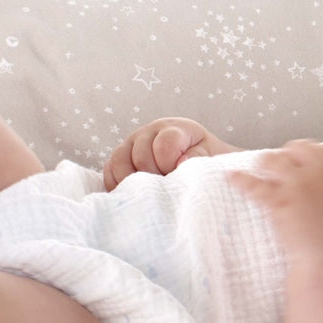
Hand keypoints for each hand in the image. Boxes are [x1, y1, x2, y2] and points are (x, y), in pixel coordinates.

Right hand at [104, 117, 238, 189]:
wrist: (200, 164)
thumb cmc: (207, 162)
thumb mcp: (212, 158)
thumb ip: (200, 158)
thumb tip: (181, 162)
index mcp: (175, 128)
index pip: (165, 144)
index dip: (171, 165)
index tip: (180, 176)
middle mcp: (150, 132)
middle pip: (140, 156)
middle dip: (154, 177)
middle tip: (167, 189)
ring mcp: (132, 143)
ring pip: (119, 162)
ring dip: (135, 183)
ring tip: (152, 194)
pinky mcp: (120, 158)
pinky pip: (109, 171)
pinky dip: (119, 185)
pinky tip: (136, 194)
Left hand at [228, 141, 322, 262]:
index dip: (318, 153)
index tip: (312, 159)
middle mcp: (321, 175)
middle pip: (301, 149)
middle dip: (291, 153)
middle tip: (285, 161)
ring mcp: (299, 186)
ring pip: (275, 160)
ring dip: (267, 162)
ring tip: (260, 166)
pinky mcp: (279, 202)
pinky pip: (254, 185)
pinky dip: (241, 180)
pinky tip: (233, 177)